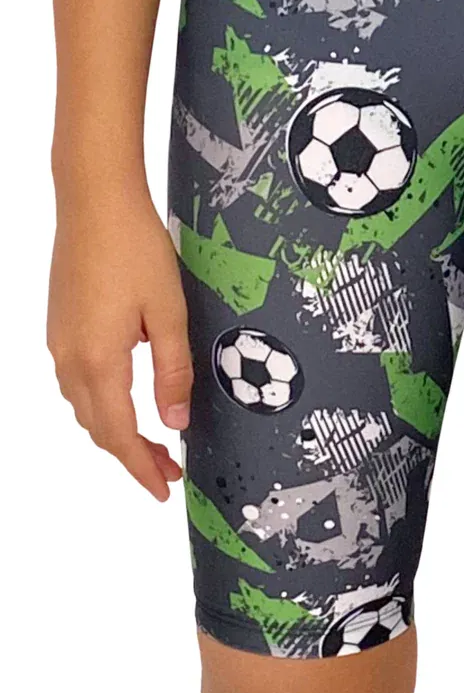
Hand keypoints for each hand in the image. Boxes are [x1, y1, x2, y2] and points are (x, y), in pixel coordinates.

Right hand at [47, 194, 191, 499]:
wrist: (95, 202)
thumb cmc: (136, 250)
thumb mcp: (168, 313)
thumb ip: (173, 371)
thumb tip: (175, 423)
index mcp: (98, 360)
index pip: (118, 433)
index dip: (139, 467)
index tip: (162, 490)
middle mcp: (68, 358)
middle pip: (97, 426)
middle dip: (131, 454)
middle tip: (167, 470)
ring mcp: (59, 341)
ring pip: (83, 406)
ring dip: (115, 430)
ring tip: (152, 442)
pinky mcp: (60, 325)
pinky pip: (77, 381)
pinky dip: (101, 404)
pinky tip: (126, 399)